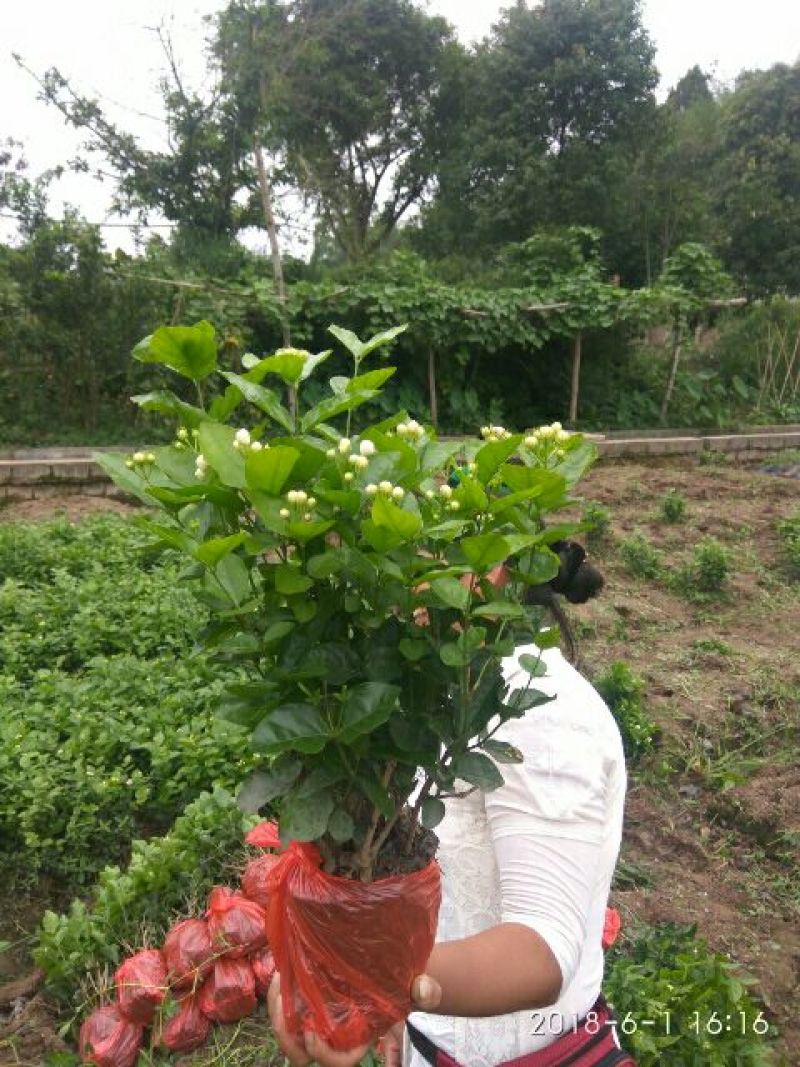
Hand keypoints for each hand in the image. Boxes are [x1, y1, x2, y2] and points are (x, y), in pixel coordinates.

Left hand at [268, 972, 441, 1066]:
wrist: (389, 963)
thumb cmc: (403, 980)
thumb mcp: (418, 984)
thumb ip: (425, 990)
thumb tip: (425, 990)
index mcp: (359, 1038)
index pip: (339, 1062)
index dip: (323, 1055)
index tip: (311, 1034)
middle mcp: (335, 1034)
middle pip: (303, 1054)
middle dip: (286, 1037)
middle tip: (284, 1005)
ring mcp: (318, 1017)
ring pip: (288, 1031)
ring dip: (277, 1011)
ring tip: (282, 979)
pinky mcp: (307, 999)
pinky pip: (285, 1006)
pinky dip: (279, 994)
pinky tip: (284, 971)